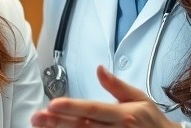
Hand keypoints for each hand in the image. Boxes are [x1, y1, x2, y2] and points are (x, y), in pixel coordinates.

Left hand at [31, 66, 180, 126]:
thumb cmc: (152, 122)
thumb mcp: (140, 98)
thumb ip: (116, 85)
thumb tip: (99, 69)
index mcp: (124, 114)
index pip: (93, 109)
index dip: (71, 107)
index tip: (52, 104)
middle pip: (82, 126)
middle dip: (57, 121)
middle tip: (37, 117)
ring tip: (41, 126)